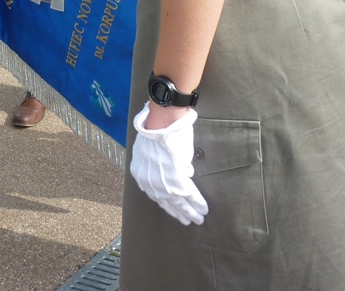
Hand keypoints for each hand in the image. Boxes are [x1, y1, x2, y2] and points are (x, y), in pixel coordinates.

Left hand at [129, 101, 207, 225]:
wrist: (161, 123)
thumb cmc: (155, 132)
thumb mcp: (149, 153)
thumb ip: (157, 167)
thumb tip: (174, 174)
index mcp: (140, 175)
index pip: (154, 194)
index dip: (166, 203)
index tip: (173, 209)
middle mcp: (149, 183)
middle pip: (166, 203)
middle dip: (179, 212)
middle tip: (187, 221)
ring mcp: (163, 184)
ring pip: (179, 203)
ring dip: (190, 212)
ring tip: (199, 219)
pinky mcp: (177, 182)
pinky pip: (190, 195)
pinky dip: (198, 202)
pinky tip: (203, 209)